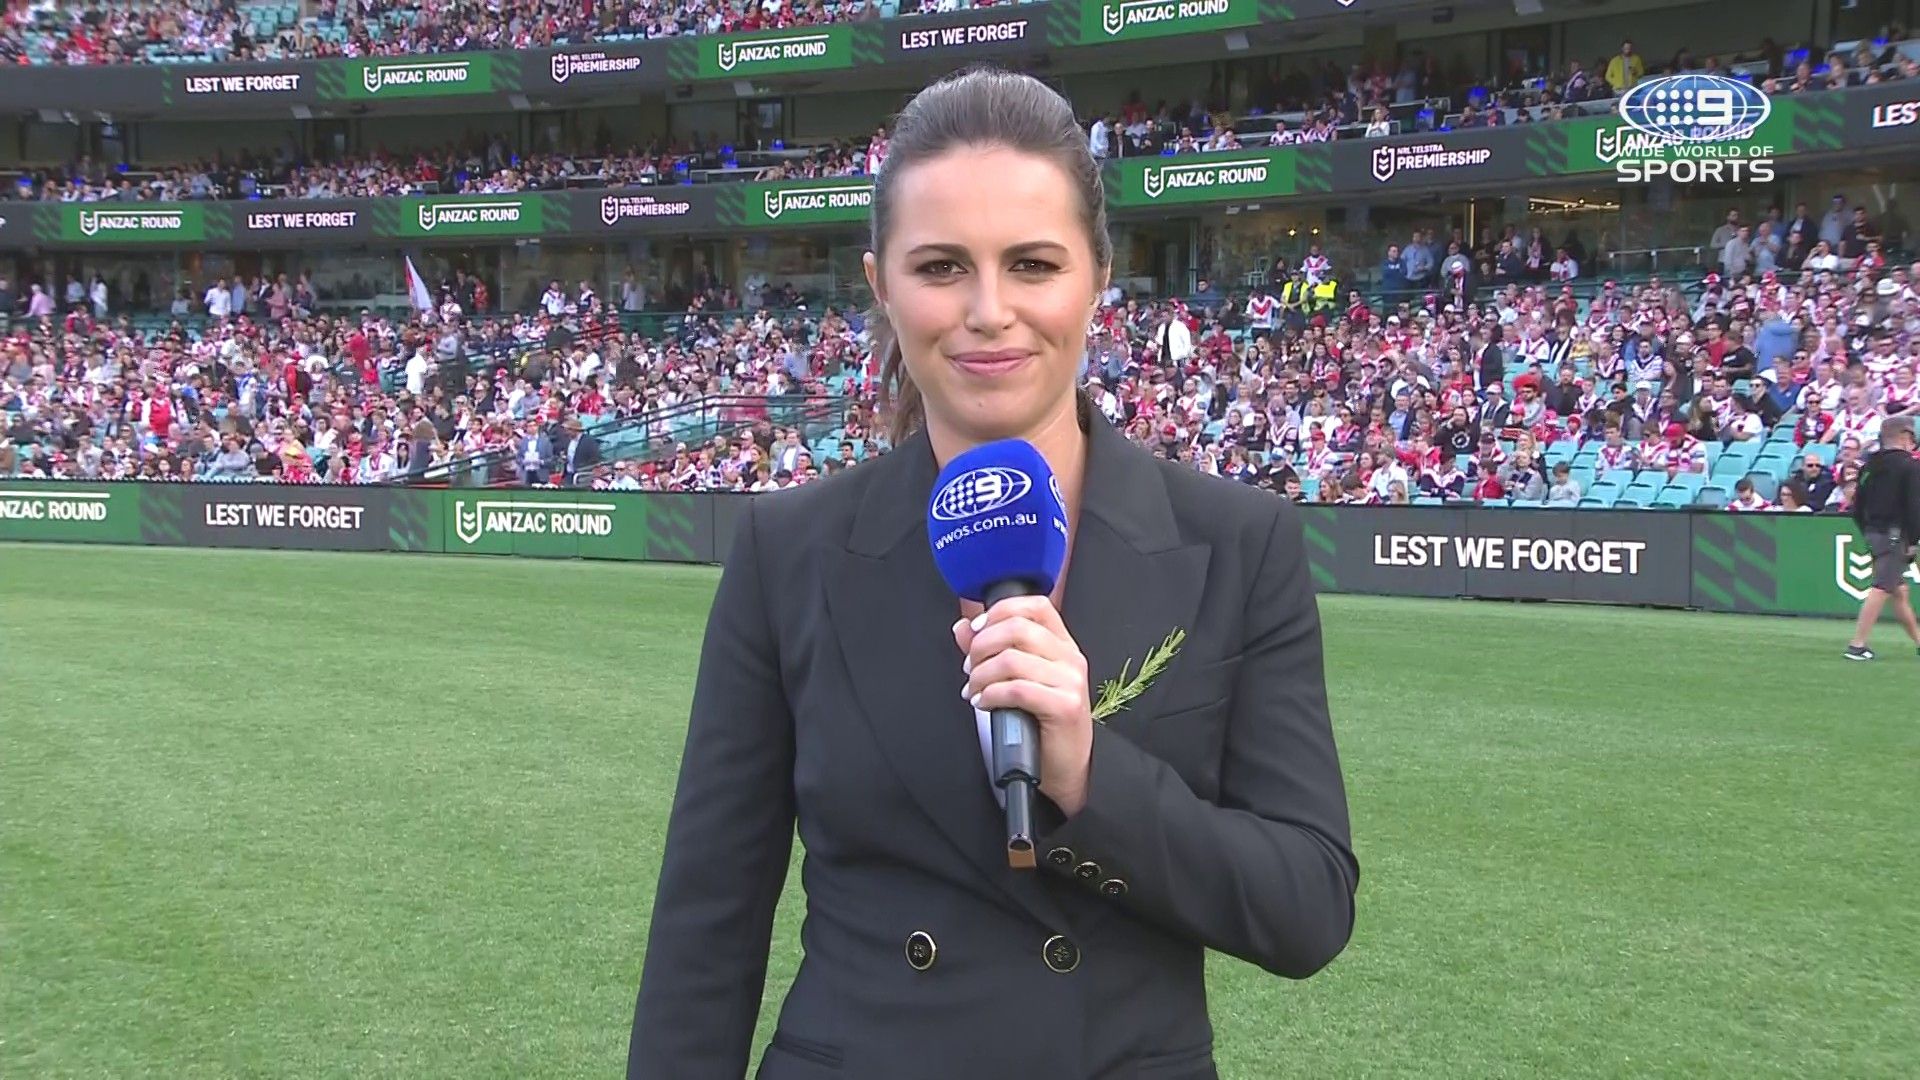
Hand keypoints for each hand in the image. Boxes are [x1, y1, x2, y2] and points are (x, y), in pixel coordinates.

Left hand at [953, 597, 1094, 817]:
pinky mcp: (1065, 706)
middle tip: (969, 667)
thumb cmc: (1041, 724)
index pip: (1035, 607)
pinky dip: (991, 694)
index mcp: (1063, 645)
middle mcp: (1071, 658)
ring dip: (981, 674)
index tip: (977, 630)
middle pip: (1018, 628)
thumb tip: (963, 626)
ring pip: (1012, 659)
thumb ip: (991, 650)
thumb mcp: (1017, 680)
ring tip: (975, 690)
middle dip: (982, 646)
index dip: (1000, 611)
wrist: (1065, 768)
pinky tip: (984, 703)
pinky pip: (1017, 689)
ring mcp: (1071, 682)